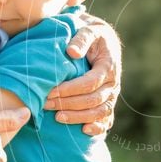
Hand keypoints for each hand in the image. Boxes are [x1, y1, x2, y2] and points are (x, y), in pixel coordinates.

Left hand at [44, 20, 120, 135]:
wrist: (103, 40)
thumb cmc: (92, 35)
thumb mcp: (89, 30)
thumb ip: (81, 38)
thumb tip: (72, 52)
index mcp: (109, 66)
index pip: (90, 83)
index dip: (70, 89)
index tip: (51, 91)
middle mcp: (113, 83)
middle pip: (93, 100)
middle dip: (70, 104)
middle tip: (47, 105)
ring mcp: (112, 95)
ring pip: (100, 112)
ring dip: (79, 117)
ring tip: (58, 118)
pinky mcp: (109, 102)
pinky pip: (107, 119)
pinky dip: (98, 128)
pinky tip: (84, 131)